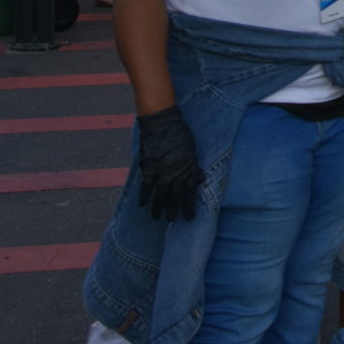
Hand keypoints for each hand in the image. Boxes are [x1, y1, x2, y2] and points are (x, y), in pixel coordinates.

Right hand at [136, 106, 203, 222]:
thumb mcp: (192, 150)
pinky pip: (146, 185)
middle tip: (172, 221)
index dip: (189, 206)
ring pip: (160, 194)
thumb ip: (194, 166)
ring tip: (156, 217)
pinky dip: (144, 195)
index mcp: (189, 168)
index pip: (190, 191)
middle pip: (175, 196)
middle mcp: (176, 172)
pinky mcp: (149, 166)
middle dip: (174, 210)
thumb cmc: (180, 134)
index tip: (189, 218)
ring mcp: (162, 170)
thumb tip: (201, 178)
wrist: (163, 122)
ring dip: (158, 207)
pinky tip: (142, 204)